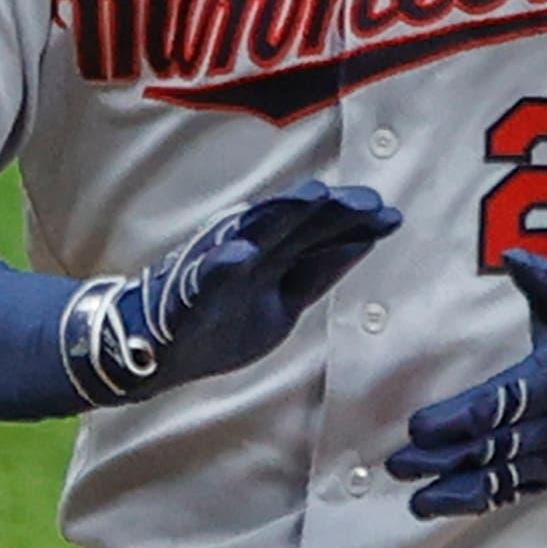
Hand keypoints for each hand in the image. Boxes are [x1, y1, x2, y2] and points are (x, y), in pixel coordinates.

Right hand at [61, 180, 400, 406]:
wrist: (153, 350)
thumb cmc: (221, 319)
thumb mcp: (283, 303)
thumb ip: (316, 273)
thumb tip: (363, 242)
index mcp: (272, 254)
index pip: (319, 233)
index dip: (355, 223)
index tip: (394, 217)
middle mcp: (247, 250)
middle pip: (294, 223)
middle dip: (332, 212)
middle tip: (372, 203)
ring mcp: (216, 267)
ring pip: (253, 234)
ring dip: (283, 214)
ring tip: (316, 197)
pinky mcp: (186, 293)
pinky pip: (204, 278)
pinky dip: (222, 264)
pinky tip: (241, 255)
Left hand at [386, 250, 546, 517]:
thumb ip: (544, 279)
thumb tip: (510, 253)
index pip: (499, 406)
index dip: (456, 420)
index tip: (417, 426)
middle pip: (493, 448)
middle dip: (443, 459)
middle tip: (398, 464)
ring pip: (505, 479)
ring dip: (459, 491)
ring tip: (416, 501)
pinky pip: (522, 490)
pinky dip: (487, 501)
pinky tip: (453, 505)